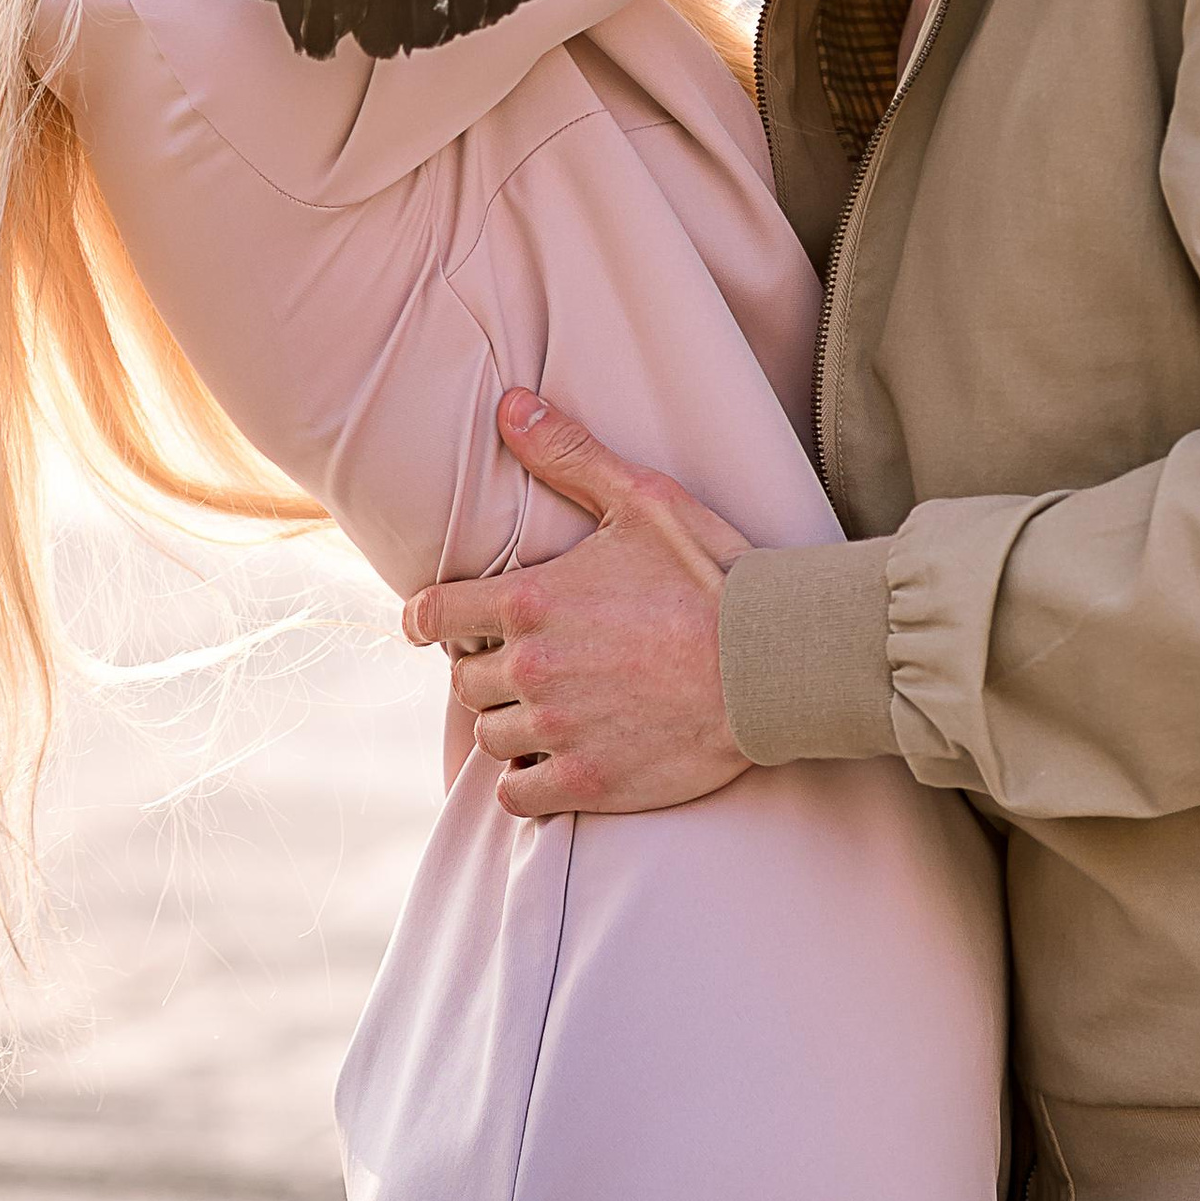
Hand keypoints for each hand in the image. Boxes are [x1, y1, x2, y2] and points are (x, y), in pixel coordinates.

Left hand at [402, 391, 751, 818]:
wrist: (772, 663)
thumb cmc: (711, 577)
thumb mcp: (643, 500)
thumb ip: (569, 455)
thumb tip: (511, 407)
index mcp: (531, 601)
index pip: (434, 615)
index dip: (427, 617)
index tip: (434, 622)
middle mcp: (532, 668)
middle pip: (463, 679)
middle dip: (483, 666)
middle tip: (521, 659)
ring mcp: (556, 729)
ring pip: (488, 735)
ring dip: (506, 721)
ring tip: (543, 706)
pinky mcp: (587, 780)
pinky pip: (518, 793)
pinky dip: (526, 779)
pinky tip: (552, 758)